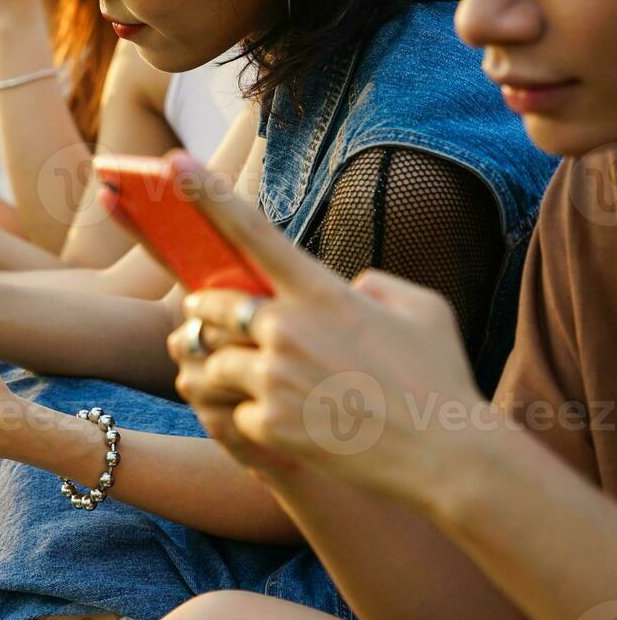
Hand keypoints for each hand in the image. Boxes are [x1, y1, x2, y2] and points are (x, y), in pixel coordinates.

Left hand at [163, 151, 487, 502]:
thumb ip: (374, 284)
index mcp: (321, 292)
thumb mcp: (422, 310)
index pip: (252, 231)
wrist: (448, 458)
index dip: (205, 194)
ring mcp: (272, 378)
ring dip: (230, 373)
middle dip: (210, 317)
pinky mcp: (266, 424)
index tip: (172, 161)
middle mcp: (286, 329)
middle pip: (208, 308)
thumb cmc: (440, 379)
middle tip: (231, 330)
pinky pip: (234, 414)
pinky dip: (257, 421)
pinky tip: (300, 429)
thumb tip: (346, 285)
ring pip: (213, 364)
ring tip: (275, 388)